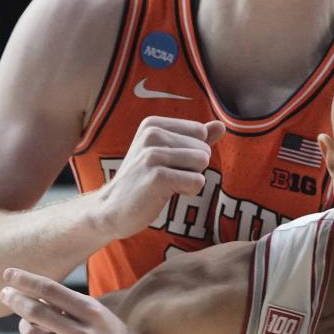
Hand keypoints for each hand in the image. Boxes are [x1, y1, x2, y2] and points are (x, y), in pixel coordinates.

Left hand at [0, 270, 157, 333]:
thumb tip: (29, 290)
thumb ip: (67, 304)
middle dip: (15, 299)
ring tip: (26, 322)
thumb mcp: (97, 313)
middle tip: (5, 294)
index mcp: (93, 313)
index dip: (24, 279)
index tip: (8, 273)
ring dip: (23, 324)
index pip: (50, 290)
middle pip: (36, 312)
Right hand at [92, 117, 225, 240]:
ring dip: (190, 180)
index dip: (192, 154)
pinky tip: (166, 194)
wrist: (112, 209)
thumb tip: (221, 126)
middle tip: (166, 178)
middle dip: (192, 169)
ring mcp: (153, 155)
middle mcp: (152, 134)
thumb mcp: (166, 154)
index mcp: (153, 124)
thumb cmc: (143, 182)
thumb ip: (195, 139)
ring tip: (166, 185)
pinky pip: (197, 181)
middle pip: (203, 149)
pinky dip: (188, 192)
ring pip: (202, 164)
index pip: (200, 132)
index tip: (169, 165)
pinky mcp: (157, 177)